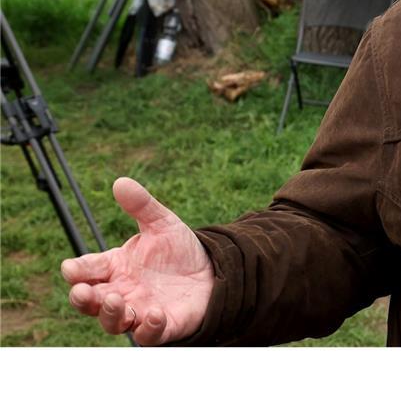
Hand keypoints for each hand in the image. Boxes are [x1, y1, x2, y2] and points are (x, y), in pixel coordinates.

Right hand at [60, 177, 214, 344]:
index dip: (76, 271)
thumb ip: (141, 205)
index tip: (71, 268)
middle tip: (82, 291)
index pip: (86, 271)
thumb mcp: (162, 223)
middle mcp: (122, 292)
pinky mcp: (163, 326)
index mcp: (115, 267)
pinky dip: (149, 328)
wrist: (213, 270)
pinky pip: (149, 335)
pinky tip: (155, 314)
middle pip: (91, 302)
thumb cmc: (179, 251)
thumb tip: (121, 181)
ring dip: (110, 314)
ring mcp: (140, 311)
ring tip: (116, 300)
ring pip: (114, 322)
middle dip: (82, 298)